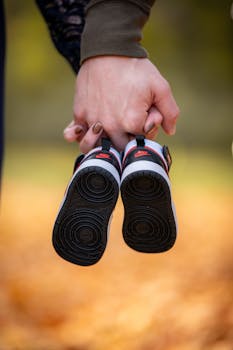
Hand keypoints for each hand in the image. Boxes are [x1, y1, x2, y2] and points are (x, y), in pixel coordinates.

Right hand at [65, 56, 179, 152]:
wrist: (107, 49)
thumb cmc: (135, 68)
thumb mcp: (161, 87)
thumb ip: (170, 112)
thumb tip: (170, 131)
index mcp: (132, 122)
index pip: (142, 141)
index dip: (147, 129)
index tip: (147, 114)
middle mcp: (111, 126)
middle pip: (121, 147)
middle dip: (128, 137)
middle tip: (130, 119)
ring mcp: (93, 121)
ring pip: (97, 147)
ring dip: (104, 144)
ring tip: (109, 131)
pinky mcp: (80, 114)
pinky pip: (76, 134)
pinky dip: (79, 136)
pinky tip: (85, 132)